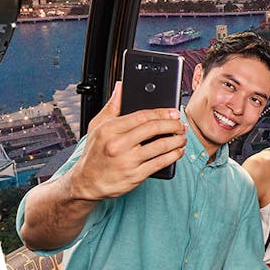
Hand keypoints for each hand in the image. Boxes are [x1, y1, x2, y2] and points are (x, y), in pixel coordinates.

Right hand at [64, 82, 186, 201]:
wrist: (87, 182)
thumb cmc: (93, 153)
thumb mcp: (97, 126)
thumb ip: (112, 106)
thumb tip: (121, 87)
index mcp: (109, 129)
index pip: (141, 116)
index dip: (161, 112)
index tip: (173, 112)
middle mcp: (118, 145)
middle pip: (153, 129)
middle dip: (172, 125)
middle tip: (181, 124)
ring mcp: (127, 161)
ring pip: (160, 146)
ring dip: (176, 140)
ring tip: (182, 137)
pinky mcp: (135, 176)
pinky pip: (160, 163)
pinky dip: (173, 156)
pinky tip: (177, 152)